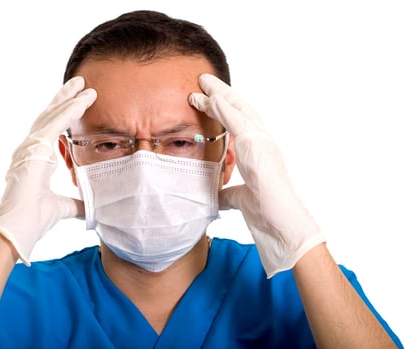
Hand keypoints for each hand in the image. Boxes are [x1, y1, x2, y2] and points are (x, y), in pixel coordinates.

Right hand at [0, 76, 96, 265]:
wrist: (17, 231)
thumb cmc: (32, 220)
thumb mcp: (63, 208)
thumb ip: (77, 204)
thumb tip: (92, 206)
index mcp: (36, 160)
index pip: (51, 131)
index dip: (64, 115)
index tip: (78, 102)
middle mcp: (30, 150)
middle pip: (49, 117)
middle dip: (65, 99)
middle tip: (79, 84)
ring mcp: (29, 148)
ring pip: (51, 116)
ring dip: (68, 99)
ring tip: (82, 85)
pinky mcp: (33, 151)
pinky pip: (54, 125)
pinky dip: (69, 111)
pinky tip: (81, 100)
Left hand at [189, 74, 324, 277]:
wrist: (282, 226)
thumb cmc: (265, 215)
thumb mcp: (239, 199)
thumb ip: (229, 192)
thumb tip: (216, 195)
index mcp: (260, 153)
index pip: (240, 124)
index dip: (225, 109)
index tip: (208, 99)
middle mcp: (263, 142)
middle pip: (241, 110)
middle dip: (222, 94)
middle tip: (204, 82)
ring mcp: (263, 142)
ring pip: (239, 110)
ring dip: (219, 94)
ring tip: (203, 82)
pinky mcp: (257, 146)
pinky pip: (237, 121)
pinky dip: (223, 107)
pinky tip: (211, 97)